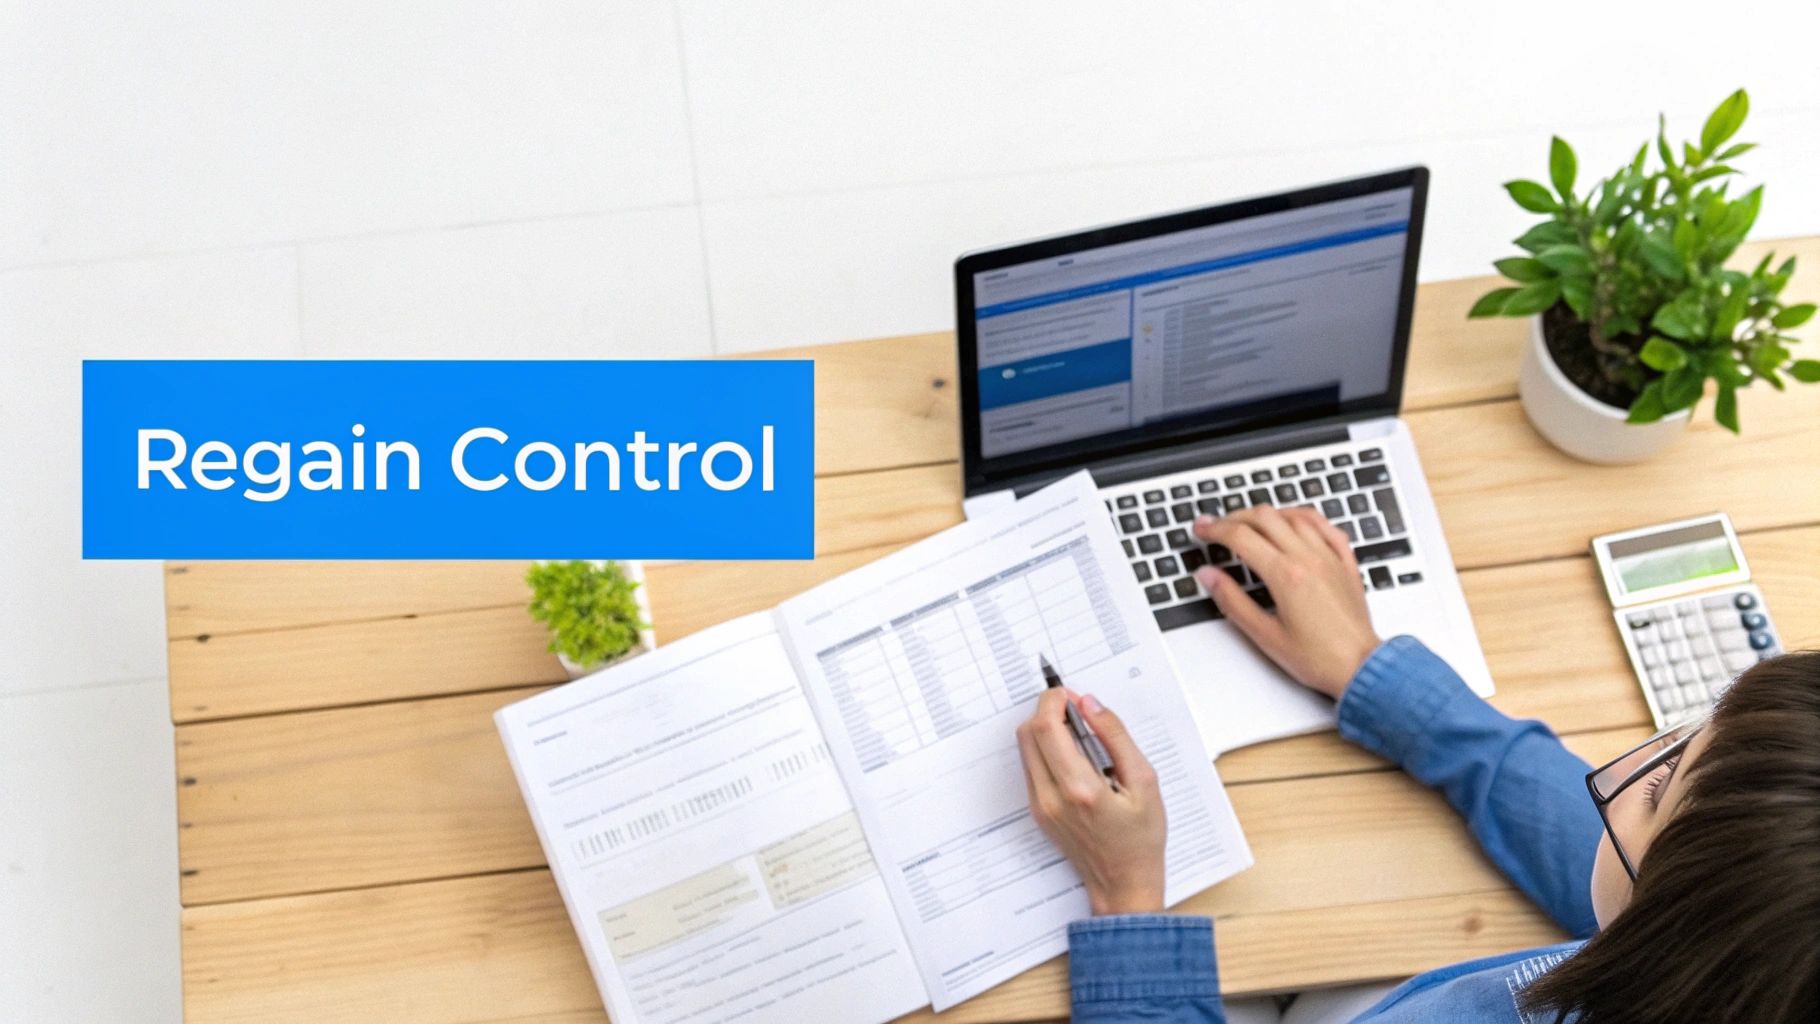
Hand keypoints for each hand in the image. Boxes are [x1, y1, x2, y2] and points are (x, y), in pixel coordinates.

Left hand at [1016, 688, 1165, 915]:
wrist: (1123, 884)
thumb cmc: (1141, 837)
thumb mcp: (1144, 781)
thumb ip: (1115, 736)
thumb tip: (1089, 703)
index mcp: (1079, 789)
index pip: (1046, 727)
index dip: (1054, 700)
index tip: (1071, 695)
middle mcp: (1051, 797)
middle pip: (1027, 733)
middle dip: (1047, 711)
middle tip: (1075, 710)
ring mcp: (1040, 806)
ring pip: (1025, 748)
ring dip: (1045, 730)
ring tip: (1080, 736)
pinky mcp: (1038, 811)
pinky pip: (1032, 767)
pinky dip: (1047, 751)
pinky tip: (1075, 758)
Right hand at [1191, 506, 1380, 699]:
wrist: (1361, 667)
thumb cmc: (1319, 658)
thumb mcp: (1265, 636)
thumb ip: (1232, 601)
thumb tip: (1208, 576)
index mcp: (1285, 575)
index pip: (1241, 537)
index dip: (1214, 529)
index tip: (1201, 529)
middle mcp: (1308, 558)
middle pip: (1264, 517)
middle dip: (1234, 516)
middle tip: (1217, 525)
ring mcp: (1329, 557)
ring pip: (1293, 515)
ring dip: (1266, 514)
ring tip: (1249, 522)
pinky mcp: (1345, 563)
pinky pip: (1325, 526)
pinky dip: (1303, 517)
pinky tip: (1294, 520)